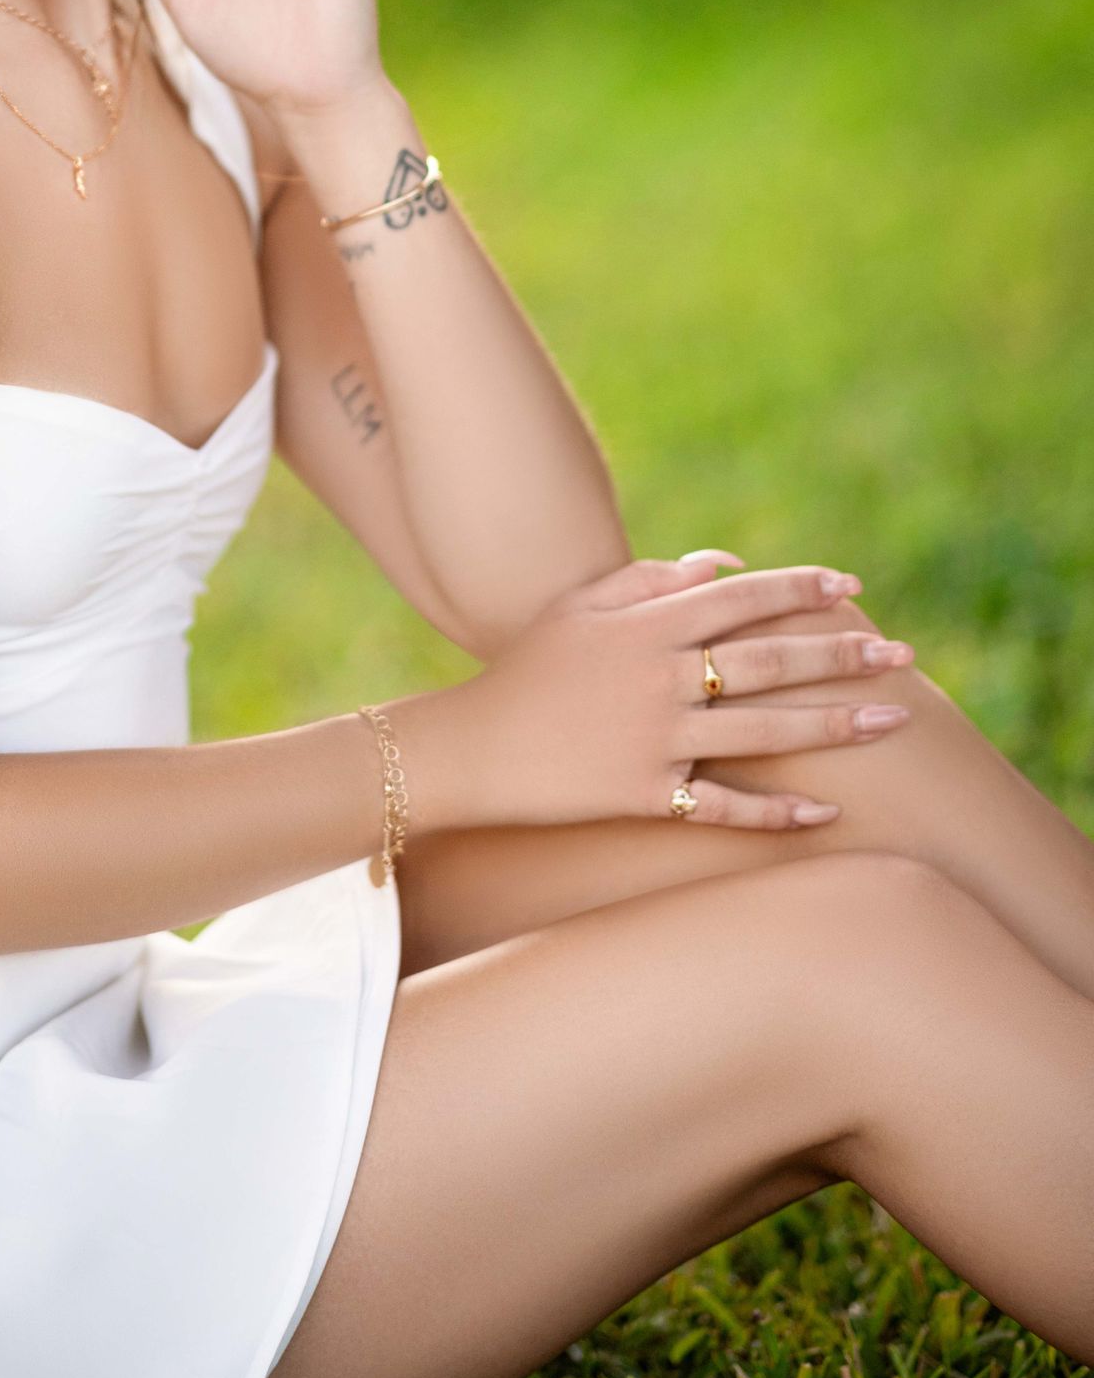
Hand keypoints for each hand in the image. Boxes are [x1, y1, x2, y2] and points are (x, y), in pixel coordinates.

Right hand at [410, 550, 917, 833]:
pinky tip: (825, 813)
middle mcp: (657, 677)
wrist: (473, 747)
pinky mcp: (644, 793)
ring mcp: (654, 738)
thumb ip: (651, 579)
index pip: (740, 597)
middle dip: (842, 656)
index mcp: (644, 625)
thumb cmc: (529, 668)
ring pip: (763, 731)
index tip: (851, 590)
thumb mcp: (581, 608)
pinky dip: (774, 812)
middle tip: (903, 657)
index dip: (798, 589)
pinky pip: (722, 804)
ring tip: (894, 722)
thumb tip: (725, 565)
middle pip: (768, 662)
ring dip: (834, 725)